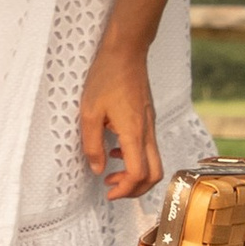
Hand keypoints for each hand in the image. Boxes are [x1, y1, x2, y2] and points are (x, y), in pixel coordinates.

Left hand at [78, 30, 161, 199]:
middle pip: (155, 174)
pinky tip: (116, 151)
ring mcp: (150, 125)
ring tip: (112, 174)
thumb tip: (98, 169)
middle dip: (135, 190)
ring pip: (154, 163)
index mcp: (134, 132)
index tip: (108, 193)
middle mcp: (147, 132)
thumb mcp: (89, 113)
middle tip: (112, 189)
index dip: (125, 190)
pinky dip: (136, 159)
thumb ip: (92, 145)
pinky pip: (149, 148)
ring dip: (136, 175)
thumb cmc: (106, 78)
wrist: (126, 52)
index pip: (139, 173)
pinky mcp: (148, 119)